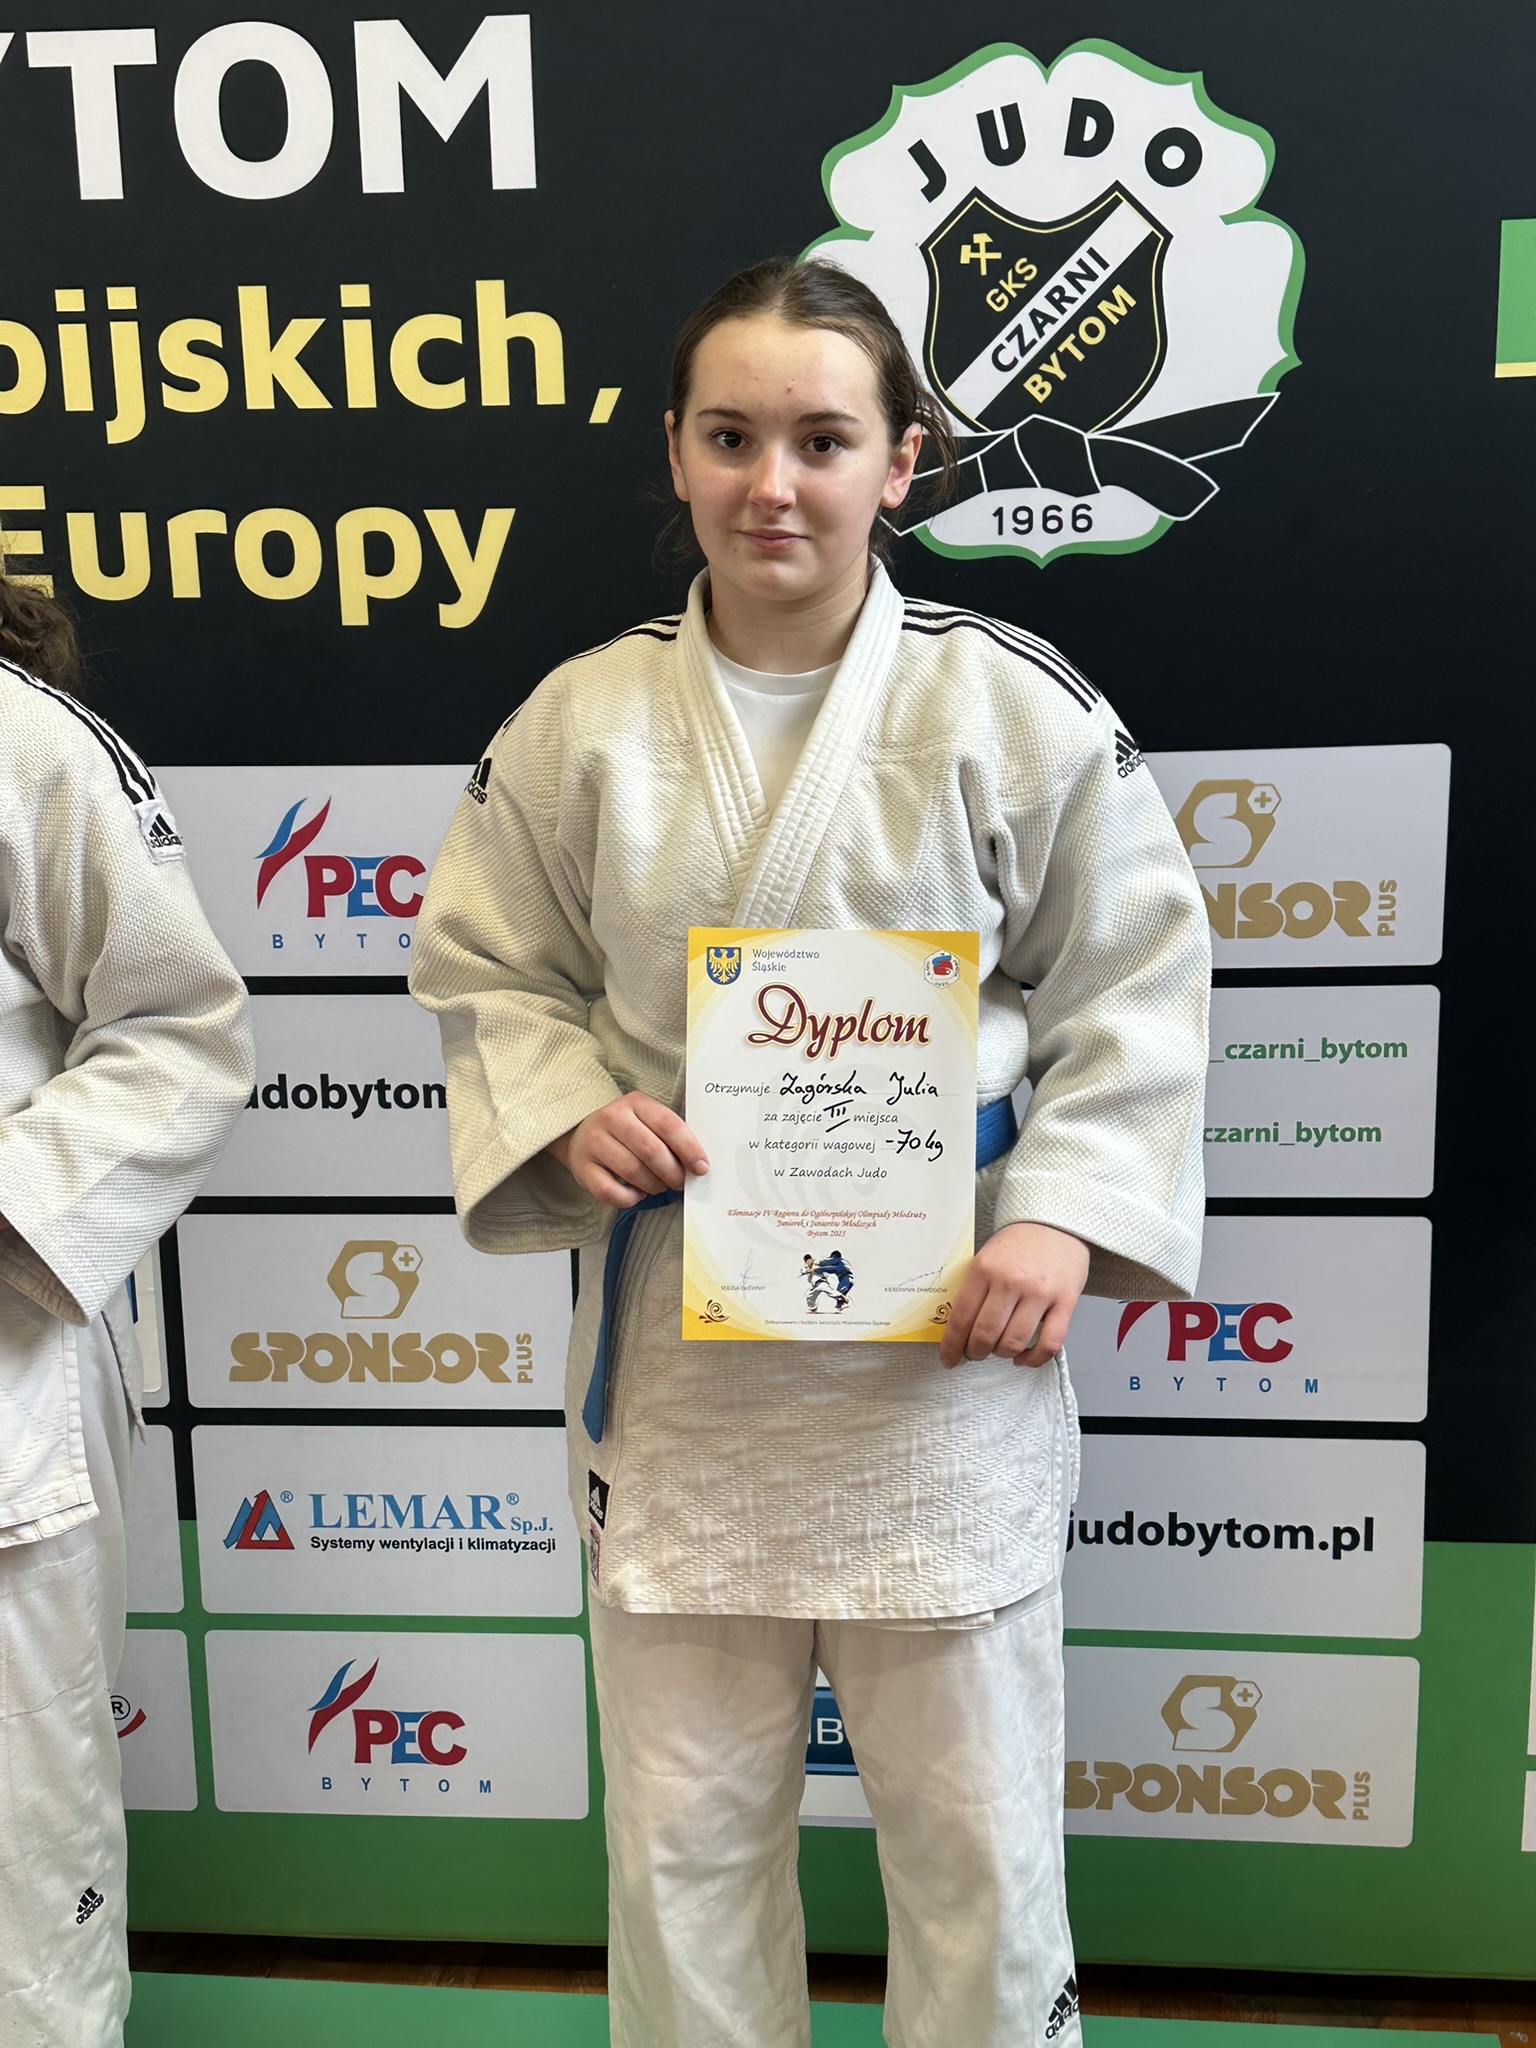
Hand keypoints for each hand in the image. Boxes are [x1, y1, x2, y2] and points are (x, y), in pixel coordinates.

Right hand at [549, 1092, 707, 1208]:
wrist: (582, 1133)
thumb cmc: (628, 1131)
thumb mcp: (648, 1121)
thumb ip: (671, 1136)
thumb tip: (698, 1164)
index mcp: (636, 1103)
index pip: (668, 1124)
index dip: (689, 1148)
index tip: (701, 1168)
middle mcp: (613, 1118)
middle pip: (650, 1150)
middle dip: (672, 1172)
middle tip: (680, 1183)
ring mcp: (594, 1142)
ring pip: (632, 1171)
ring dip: (653, 1186)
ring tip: (659, 1186)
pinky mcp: (582, 1167)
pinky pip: (609, 1191)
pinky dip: (629, 1198)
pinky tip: (636, 1194)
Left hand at [939, 1221, 1088, 1368]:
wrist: (1056, 1222)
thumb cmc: (1019, 1243)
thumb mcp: (986, 1258)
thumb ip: (973, 1289)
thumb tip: (958, 1328)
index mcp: (984, 1269)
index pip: (961, 1318)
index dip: (952, 1346)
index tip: (949, 1359)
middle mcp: (1010, 1282)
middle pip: (985, 1335)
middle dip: (975, 1352)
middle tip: (975, 1353)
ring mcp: (1040, 1293)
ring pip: (1013, 1343)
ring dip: (1002, 1354)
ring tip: (999, 1350)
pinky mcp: (1065, 1302)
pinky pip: (1049, 1344)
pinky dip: (1033, 1359)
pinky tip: (1023, 1357)